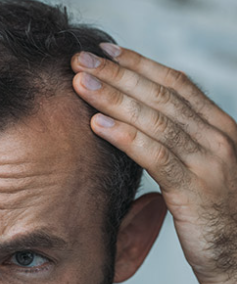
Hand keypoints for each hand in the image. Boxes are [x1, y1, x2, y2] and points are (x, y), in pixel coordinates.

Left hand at [70, 44, 236, 283]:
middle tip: (81, 59)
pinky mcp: (196, 190)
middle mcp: (219, 137)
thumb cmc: (212, 215)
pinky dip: (125, 137)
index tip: (105, 52)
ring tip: (79, 84)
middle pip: (161, 95)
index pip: (175, 84)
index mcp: (219, 127)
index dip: (139, 64)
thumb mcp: (197, 169)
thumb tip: (137, 122)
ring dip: (113, 98)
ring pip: (155, 119)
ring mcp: (210, 162)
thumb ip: (176, 144)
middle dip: (118, 74)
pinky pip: (156, 156)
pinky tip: (97, 125)